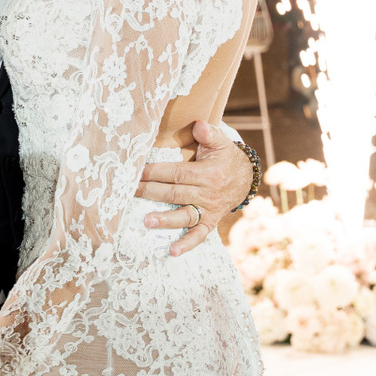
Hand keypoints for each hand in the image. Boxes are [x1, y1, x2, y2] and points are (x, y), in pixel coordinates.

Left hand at [136, 121, 252, 256]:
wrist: (245, 179)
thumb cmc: (225, 158)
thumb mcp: (220, 142)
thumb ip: (209, 133)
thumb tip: (199, 124)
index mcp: (207, 173)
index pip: (177, 173)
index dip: (156, 172)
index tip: (136, 172)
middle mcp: (207, 193)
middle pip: (175, 194)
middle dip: (150, 193)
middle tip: (130, 192)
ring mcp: (207, 210)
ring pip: (184, 216)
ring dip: (166, 220)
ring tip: (147, 221)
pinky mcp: (209, 222)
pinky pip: (198, 236)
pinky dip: (186, 244)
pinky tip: (172, 251)